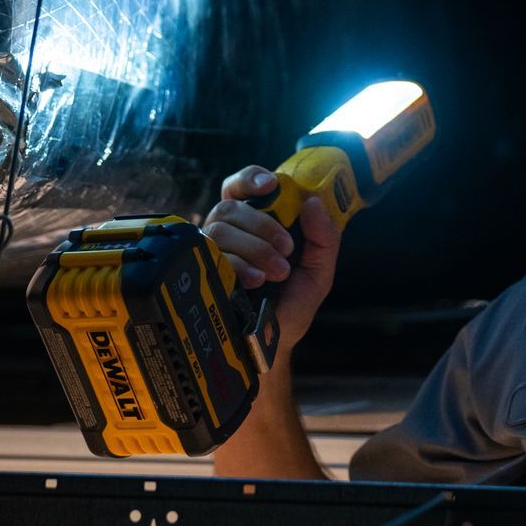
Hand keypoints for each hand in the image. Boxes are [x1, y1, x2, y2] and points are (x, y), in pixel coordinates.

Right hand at [202, 164, 343, 351]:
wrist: (273, 346)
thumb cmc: (292, 303)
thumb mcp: (318, 270)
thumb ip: (324, 237)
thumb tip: (314, 203)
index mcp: (255, 223)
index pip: (241, 187)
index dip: (250, 178)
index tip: (270, 185)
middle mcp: (229, 234)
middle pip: (230, 207)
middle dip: (262, 224)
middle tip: (287, 249)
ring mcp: (212, 254)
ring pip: (219, 229)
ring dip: (254, 248)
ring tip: (276, 273)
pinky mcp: (202, 275)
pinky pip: (211, 257)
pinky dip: (238, 265)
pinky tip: (255, 281)